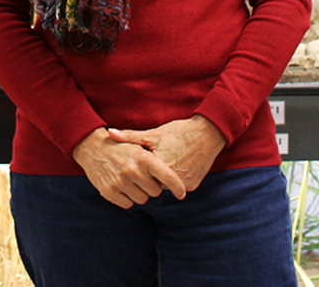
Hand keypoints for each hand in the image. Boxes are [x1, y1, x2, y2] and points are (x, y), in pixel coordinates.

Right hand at [71, 127, 186, 207]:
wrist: (92, 147)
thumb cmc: (121, 147)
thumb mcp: (138, 145)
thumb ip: (156, 160)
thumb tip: (176, 176)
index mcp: (143, 157)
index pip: (167, 177)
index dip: (177, 187)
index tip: (182, 193)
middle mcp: (132, 170)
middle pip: (155, 191)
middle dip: (152, 186)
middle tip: (144, 177)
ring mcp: (120, 182)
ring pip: (142, 199)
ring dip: (140, 192)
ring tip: (131, 180)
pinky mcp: (109, 191)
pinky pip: (128, 203)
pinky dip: (127, 197)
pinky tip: (122, 185)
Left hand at [107, 116, 225, 193]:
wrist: (209, 133)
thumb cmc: (179, 132)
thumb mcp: (154, 133)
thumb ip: (130, 136)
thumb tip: (109, 133)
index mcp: (158, 165)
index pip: (141, 176)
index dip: (140, 170)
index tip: (141, 163)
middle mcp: (171, 178)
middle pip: (153, 184)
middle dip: (151, 176)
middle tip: (157, 162)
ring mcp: (183, 183)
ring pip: (166, 187)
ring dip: (164, 179)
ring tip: (169, 162)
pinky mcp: (192, 185)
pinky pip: (179, 186)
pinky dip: (177, 179)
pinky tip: (179, 165)